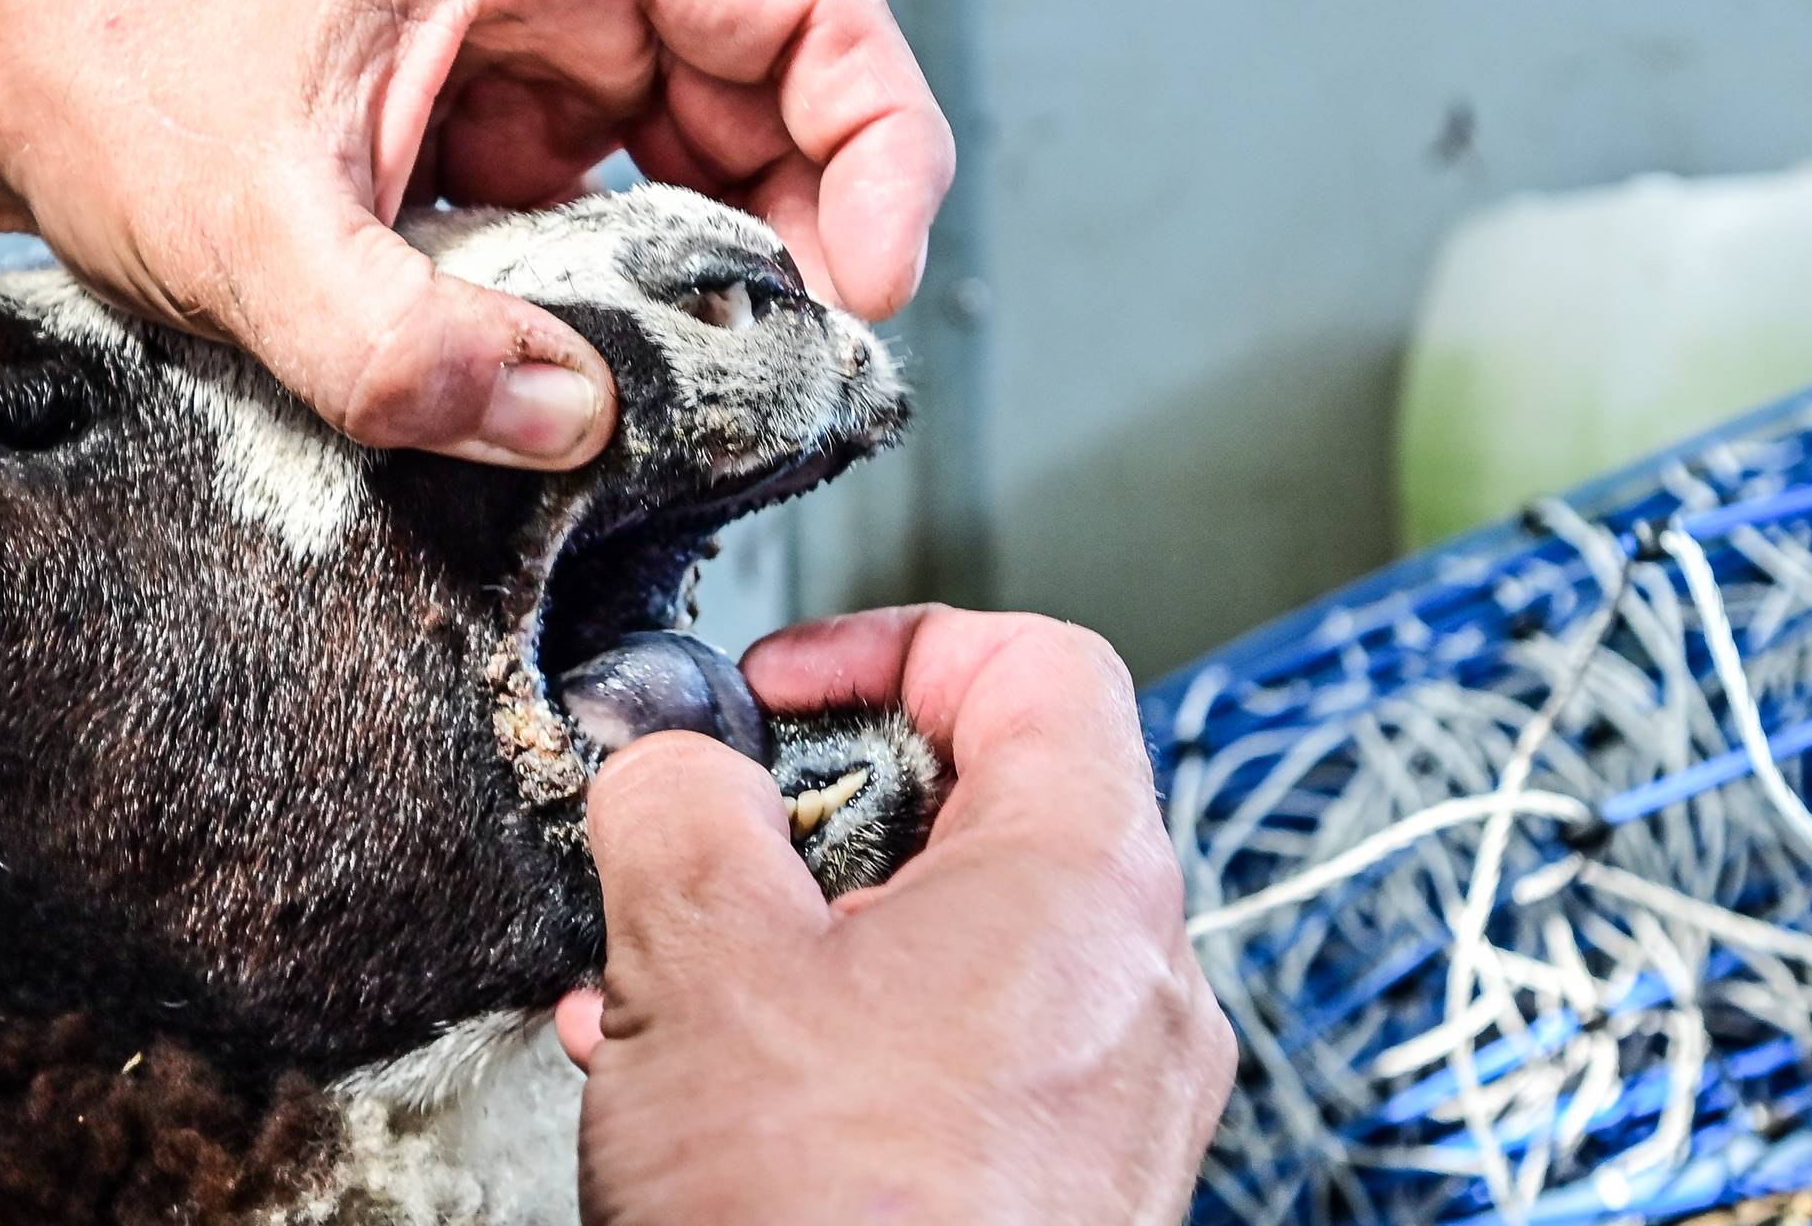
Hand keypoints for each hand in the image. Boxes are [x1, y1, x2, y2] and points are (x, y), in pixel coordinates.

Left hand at [0, 0, 953, 469]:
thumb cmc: (96, 62)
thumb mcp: (245, 222)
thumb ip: (397, 345)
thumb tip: (568, 423)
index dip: (880, 132)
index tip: (868, 275)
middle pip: (779, 82)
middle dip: (810, 228)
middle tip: (782, 369)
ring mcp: (527, 43)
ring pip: (705, 147)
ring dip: (716, 270)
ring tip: (682, 385)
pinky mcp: (489, 116)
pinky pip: (612, 194)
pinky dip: (620, 286)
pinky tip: (575, 368)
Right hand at [556, 606, 1233, 1222]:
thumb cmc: (827, 1220)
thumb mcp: (700, 957)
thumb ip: (680, 804)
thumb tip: (673, 758)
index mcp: (1086, 882)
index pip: (1034, 663)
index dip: (888, 642)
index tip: (776, 686)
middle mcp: (1138, 989)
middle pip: (992, 812)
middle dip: (819, 817)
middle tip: (715, 850)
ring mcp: (1118, 1107)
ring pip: (959, 952)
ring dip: (810, 941)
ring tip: (677, 983)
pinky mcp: (1071, 1197)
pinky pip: (963, 1066)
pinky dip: (846, 1043)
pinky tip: (718, 1088)